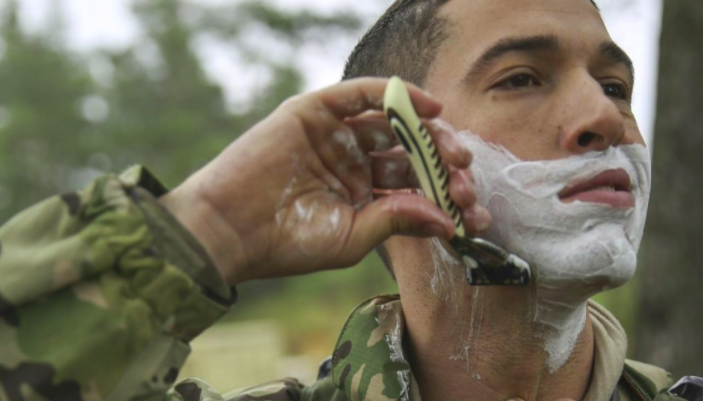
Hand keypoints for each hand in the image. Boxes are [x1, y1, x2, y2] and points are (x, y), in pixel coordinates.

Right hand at [160, 78, 489, 284]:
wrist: (230, 230)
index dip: (445, 193)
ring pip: (393, 121)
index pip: (413, 185)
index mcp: (362, 194)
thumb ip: (398, 220)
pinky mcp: (315, 111)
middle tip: (463, 174)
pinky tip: (428, 109)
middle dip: (441, 161)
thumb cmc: (287, 244)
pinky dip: (396, 95)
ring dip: (427, 131)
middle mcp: (352, 160)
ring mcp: (334, 134)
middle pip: (409, 151)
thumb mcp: (353, 237)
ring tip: (451, 148)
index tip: (472, 209)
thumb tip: (448, 219)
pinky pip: (361, 94)